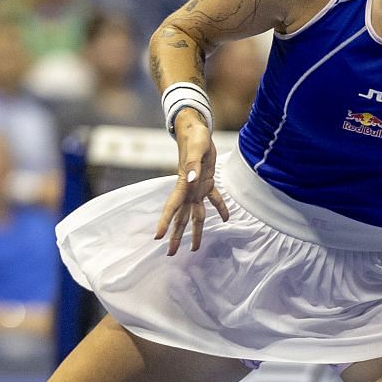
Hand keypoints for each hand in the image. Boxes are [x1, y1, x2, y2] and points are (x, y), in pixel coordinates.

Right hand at [153, 125, 229, 254]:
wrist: (196, 127)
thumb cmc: (195, 136)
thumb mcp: (198, 148)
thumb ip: (195, 165)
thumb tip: (193, 180)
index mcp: (184, 183)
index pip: (171, 207)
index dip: (164, 222)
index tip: (157, 237)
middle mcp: (188, 189)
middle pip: (180, 217)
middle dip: (175, 235)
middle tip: (170, 254)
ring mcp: (197, 187)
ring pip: (195, 214)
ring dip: (195, 230)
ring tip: (194, 248)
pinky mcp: (207, 182)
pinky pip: (213, 199)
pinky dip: (219, 209)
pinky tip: (225, 219)